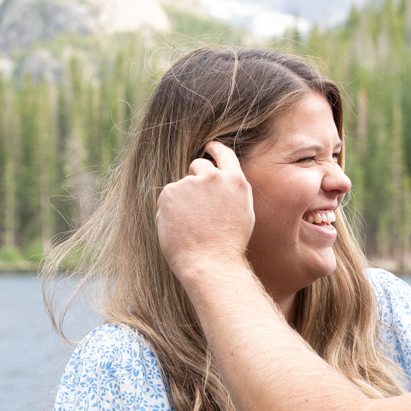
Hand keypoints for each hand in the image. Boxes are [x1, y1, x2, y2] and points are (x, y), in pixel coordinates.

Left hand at [156, 140, 255, 283]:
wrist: (211, 263)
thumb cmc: (228, 246)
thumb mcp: (243, 212)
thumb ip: (232, 192)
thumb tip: (220, 182)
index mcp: (235, 181)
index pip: (224, 154)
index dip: (215, 149)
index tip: (209, 147)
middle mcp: (213, 177)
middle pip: (198, 165)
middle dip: (195, 177)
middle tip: (195, 204)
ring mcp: (190, 183)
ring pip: (181, 186)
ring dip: (182, 200)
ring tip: (191, 226)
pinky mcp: (170, 192)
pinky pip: (167, 198)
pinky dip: (169, 210)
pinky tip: (179, 228)